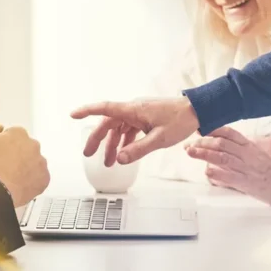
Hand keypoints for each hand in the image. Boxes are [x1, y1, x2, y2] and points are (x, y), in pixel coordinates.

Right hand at [0, 120, 50, 206]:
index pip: (13, 134)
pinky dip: (30, 181)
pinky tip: (17, 185)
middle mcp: (33, 146)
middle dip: (16, 155)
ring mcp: (40, 163)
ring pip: (33, 163)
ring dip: (24, 167)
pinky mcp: (43, 179)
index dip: (3, 143)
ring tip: (9, 177)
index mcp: (18, 133)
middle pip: (25, 148)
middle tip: (2, 166)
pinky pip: (38, 179)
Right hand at [72, 96, 199, 166]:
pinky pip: (130, 129)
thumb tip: (119, 159)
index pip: (105, 109)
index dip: (87, 111)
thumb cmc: (180, 121)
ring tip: (108, 162)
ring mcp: (140, 113)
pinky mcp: (146, 118)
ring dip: (112, 144)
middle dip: (98, 138)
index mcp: (134, 110)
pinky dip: (125, 141)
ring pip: (119, 128)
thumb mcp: (159, 139)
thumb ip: (138, 150)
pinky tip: (123, 154)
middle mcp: (134, 109)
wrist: (197, 111)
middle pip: (109, 122)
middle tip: (88, 154)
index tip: (73, 115)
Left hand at [186, 127, 270, 205]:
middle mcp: (246, 154)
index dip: (213, 129)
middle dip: (202, 142)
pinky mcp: (245, 182)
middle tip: (189, 143)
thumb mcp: (259, 155)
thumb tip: (228, 149)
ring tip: (190, 152)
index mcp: (250, 146)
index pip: (229, 133)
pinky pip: (227, 175)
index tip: (200, 129)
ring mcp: (245, 168)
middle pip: (220, 143)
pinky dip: (215, 173)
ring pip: (221, 157)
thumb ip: (244, 151)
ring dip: (203, 154)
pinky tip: (205, 171)